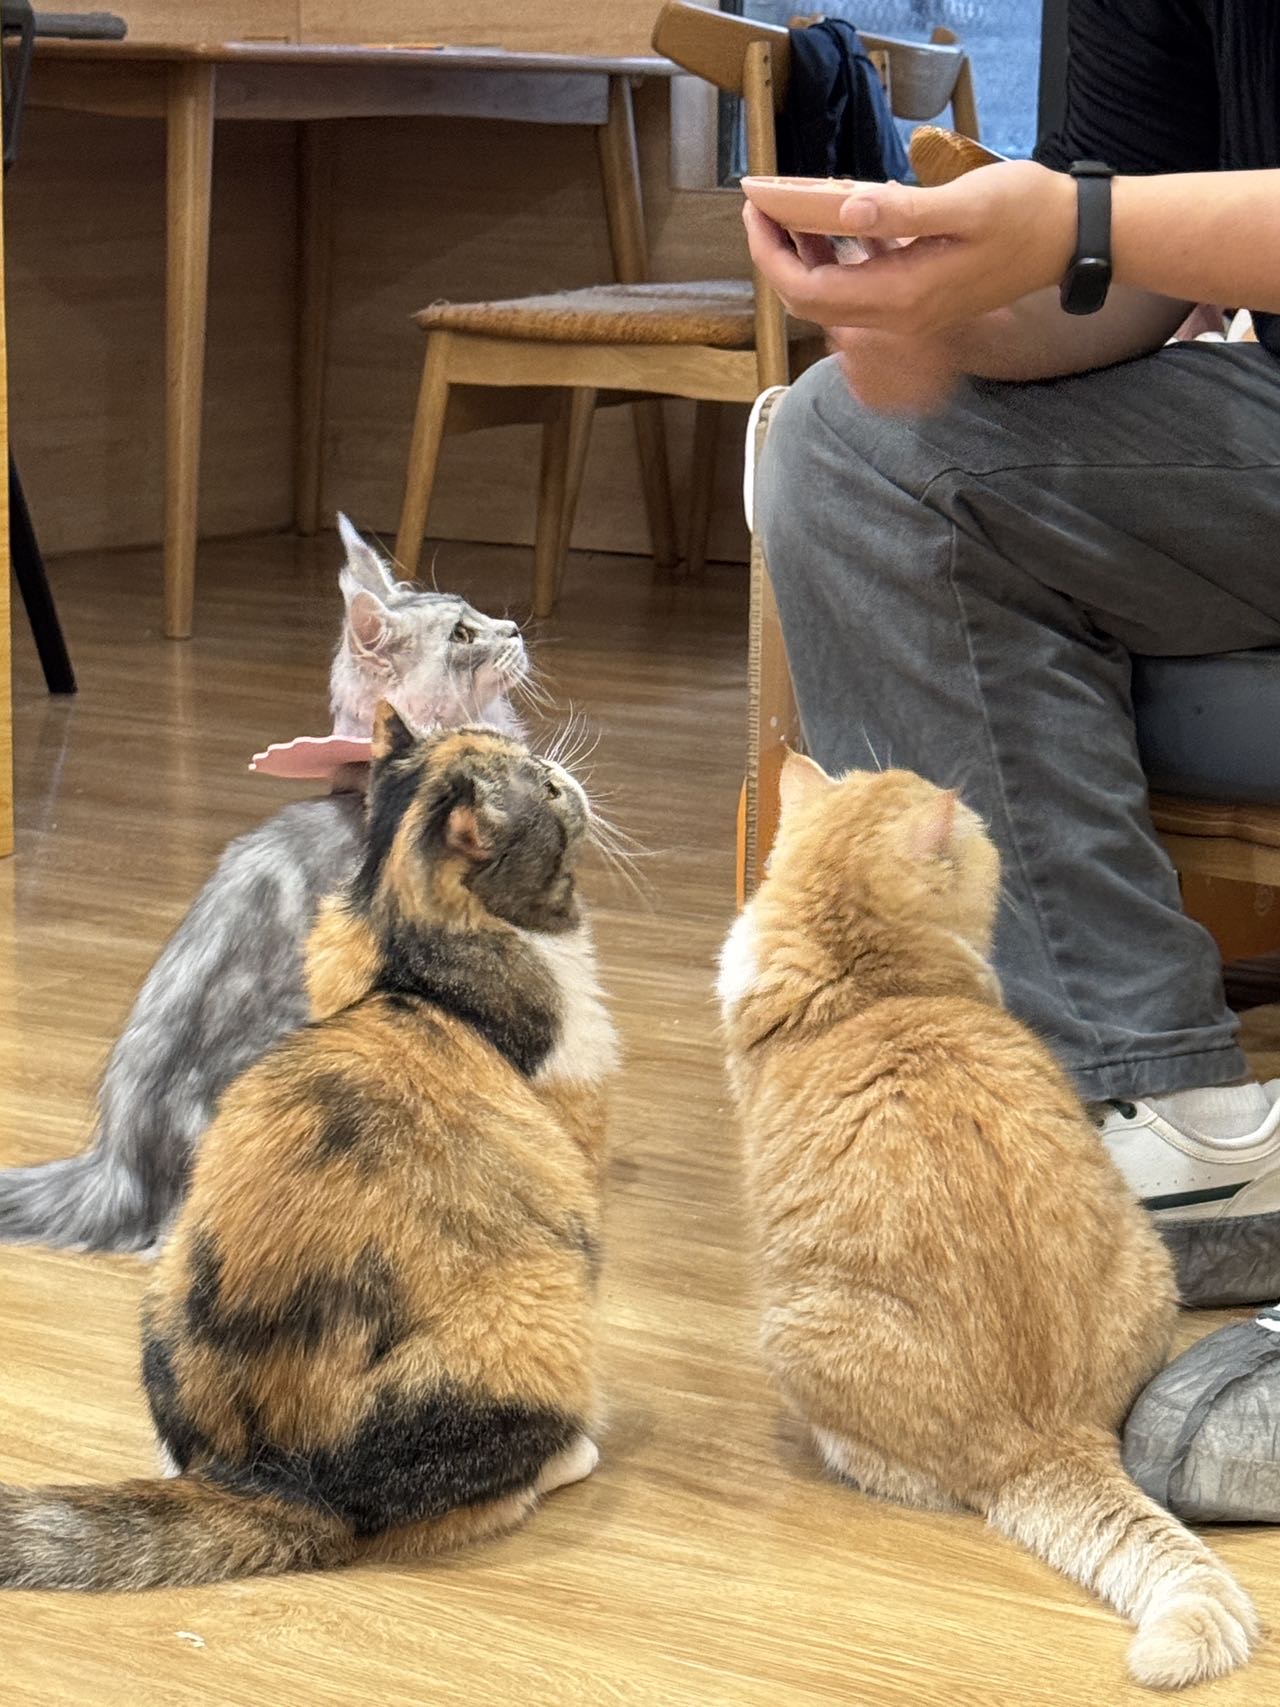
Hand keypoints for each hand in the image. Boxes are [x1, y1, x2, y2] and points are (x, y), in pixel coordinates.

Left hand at [743, 159, 1077, 337]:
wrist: (1070, 240)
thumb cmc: (1026, 214)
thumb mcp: (966, 204)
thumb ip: (902, 211)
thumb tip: (845, 211)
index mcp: (901, 296)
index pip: (807, 290)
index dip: (770, 255)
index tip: (755, 212)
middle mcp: (899, 316)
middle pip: (811, 302)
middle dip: (778, 259)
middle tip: (764, 211)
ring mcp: (909, 315)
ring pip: (833, 298)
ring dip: (805, 259)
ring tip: (793, 213)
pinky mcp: (919, 301)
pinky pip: (861, 289)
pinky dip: (839, 259)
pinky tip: (842, 223)